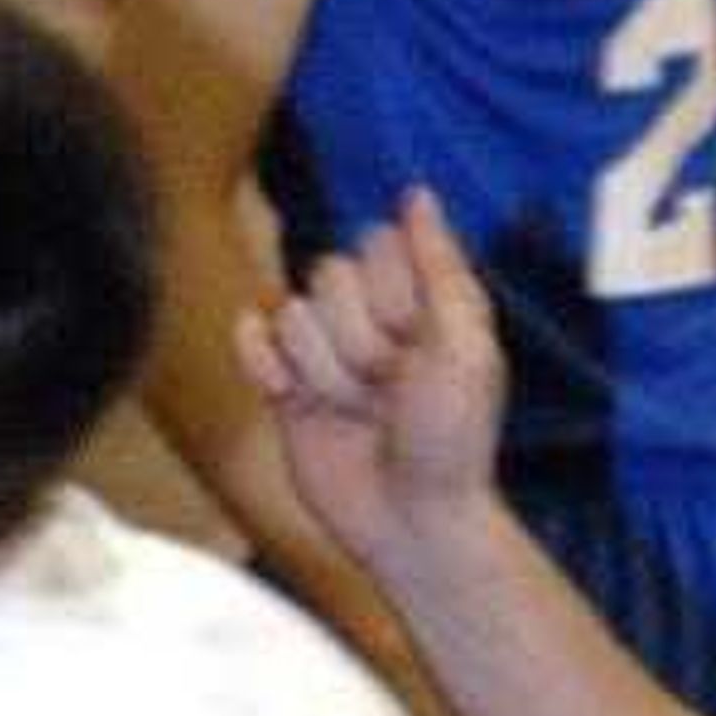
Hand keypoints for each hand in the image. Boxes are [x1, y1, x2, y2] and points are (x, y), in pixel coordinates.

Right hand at [247, 190, 508, 583]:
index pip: (375, 245)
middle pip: (327, 275)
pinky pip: (250, 340)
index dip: (392, 295)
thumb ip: (439, 265)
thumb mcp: (465, 345)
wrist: (410, 520)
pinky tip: (295, 398)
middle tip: (389, 389)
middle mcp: (367, 317)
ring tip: (358, 412)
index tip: (421, 344)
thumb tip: (416, 194)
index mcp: (418, 299)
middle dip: (358, 340)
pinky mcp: (283, 386)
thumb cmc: (453, 438)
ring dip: (324, 370)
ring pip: (290, 313)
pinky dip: (265, 365)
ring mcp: (322, 351)